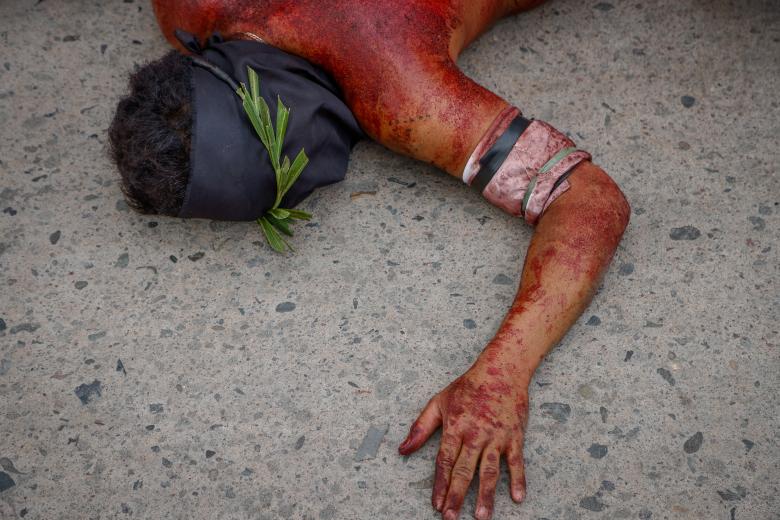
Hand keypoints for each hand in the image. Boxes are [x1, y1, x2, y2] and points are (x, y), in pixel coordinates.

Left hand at [398, 355, 529, 519]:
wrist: (502, 370)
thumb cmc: (468, 387)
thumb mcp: (439, 402)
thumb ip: (420, 427)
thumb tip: (402, 449)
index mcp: (455, 426)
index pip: (445, 461)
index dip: (439, 484)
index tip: (436, 504)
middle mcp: (475, 434)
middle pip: (464, 470)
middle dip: (456, 495)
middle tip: (451, 517)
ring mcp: (496, 436)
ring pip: (490, 470)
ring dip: (485, 495)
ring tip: (481, 516)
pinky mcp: (514, 436)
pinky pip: (516, 462)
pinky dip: (518, 480)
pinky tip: (517, 498)